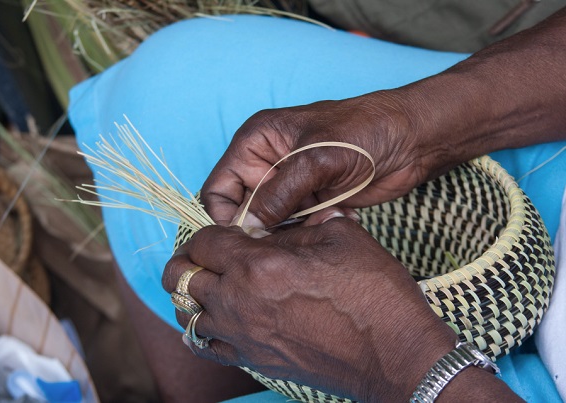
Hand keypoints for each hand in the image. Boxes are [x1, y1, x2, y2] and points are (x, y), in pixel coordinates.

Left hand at [163, 218, 457, 401]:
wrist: (394, 354)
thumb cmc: (373, 293)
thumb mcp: (341, 237)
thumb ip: (301, 224)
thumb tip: (284, 220)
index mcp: (258, 264)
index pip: (202, 241)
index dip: (209, 231)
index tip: (226, 232)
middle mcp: (238, 301)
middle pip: (179, 276)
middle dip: (188, 259)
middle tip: (208, 255)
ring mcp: (242, 335)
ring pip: (186, 312)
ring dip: (193, 293)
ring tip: (212, 284)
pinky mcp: (253, 360)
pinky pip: (204, 345)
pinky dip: (203, 327)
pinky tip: (219, 318)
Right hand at [201, 91, 437, 227]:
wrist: (412, 139)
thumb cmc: (364, 131)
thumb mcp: (315, 159)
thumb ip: (278, 193)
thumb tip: (248, 228)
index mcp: (256, 142)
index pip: (219, 187)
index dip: (225, 216)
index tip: (245, 239)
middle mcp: (267, 164)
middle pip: (242, 210)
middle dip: (261, 227)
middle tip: (287, 237)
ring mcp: (290, 185)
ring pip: (270, 223)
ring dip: (290, 230)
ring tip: (321, 219)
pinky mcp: (311, 202)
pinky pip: (296, 227)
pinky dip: (311, 230)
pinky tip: (338, 215)